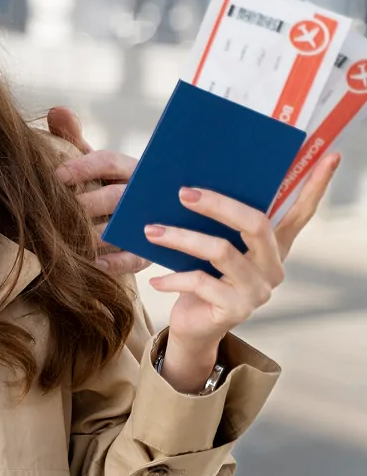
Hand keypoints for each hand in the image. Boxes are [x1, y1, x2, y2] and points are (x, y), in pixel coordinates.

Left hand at [47, 106, 147, 273]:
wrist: (134, 217)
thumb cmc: (102, 184)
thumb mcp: (89, 162)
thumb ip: (71, 137)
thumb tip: (57, 111)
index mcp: (126, 166)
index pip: (107, 161)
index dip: (82, 167)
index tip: (55, 177)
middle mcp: (140, 192)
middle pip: (116, 196)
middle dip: (88, 204)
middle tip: (60, 212)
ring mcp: (148, 221)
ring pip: (126, 227)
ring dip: (98, 234)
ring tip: (71, 241)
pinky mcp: (150, 251)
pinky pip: (136, 257)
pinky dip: (115, 262)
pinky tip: (92, 263)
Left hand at [146, 153, 339, 391]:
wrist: (192, 327)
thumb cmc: (200, 276)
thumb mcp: (209, 246)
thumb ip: (214, 222)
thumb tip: (189, 184)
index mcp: (273, 246)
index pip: (301, 213)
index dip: (316, 186)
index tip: (331, 156)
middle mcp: (272, 267)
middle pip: (255, 225)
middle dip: (217, 204)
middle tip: (183, 191)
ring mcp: (257, 290)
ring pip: (221, 251)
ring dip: (182, 237)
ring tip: (152, 230)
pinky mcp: (236, 309)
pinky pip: (201, 282)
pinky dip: (174, 277)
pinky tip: (155, 278)